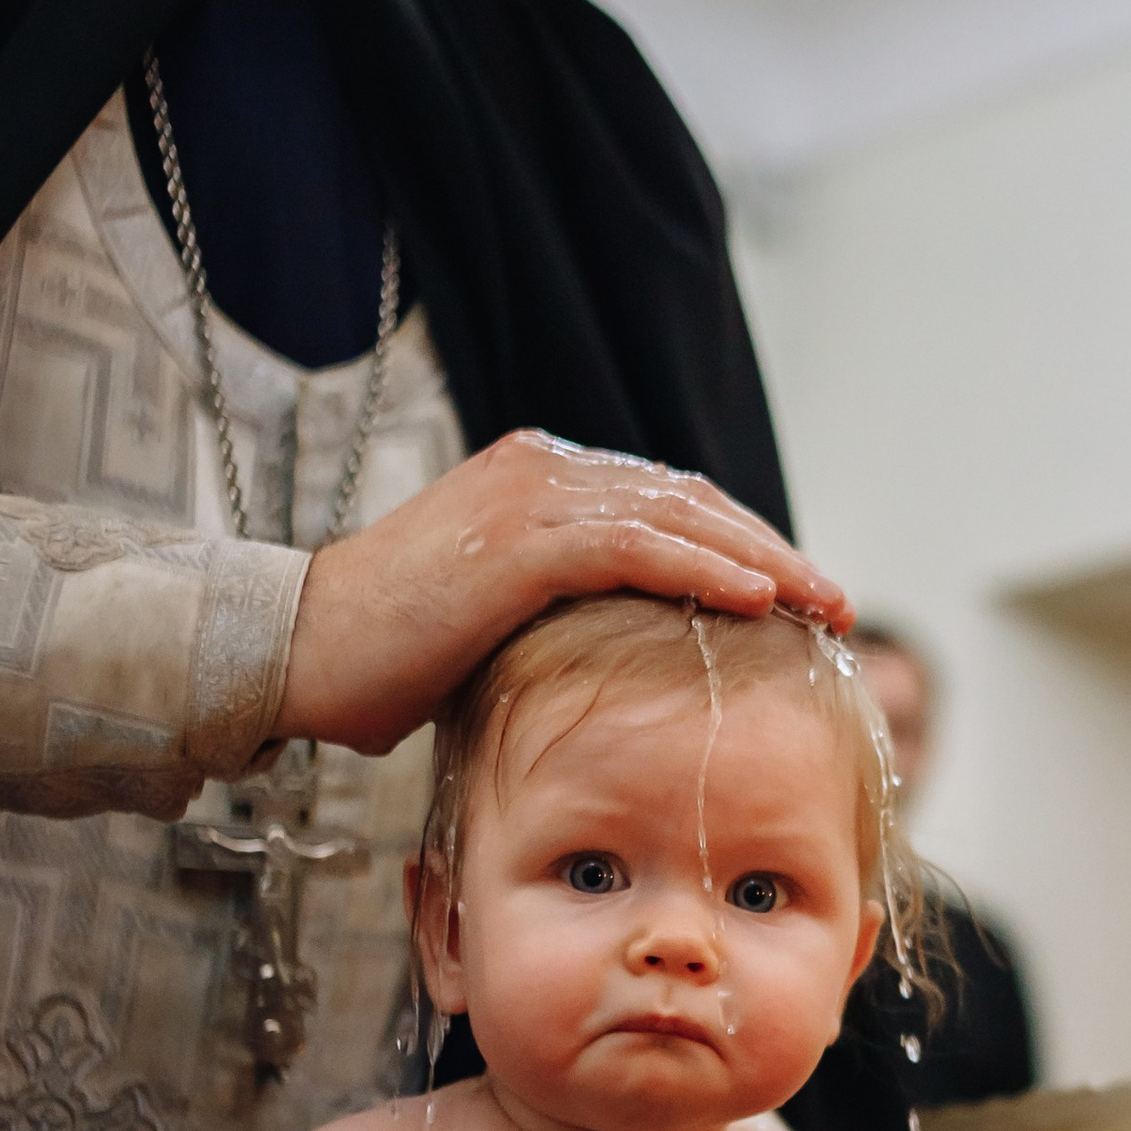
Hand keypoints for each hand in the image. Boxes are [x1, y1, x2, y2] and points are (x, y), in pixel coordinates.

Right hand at [281, 435, 849, 757]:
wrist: (294, 652)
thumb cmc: (382, 659)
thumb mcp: (494, 627)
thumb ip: (561, 615)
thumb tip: (624, 660)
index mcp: (539, 483)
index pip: (668, 504)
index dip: (741, 546)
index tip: (797, 596)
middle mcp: (543, 471)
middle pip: (690, 501)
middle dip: (771, 551)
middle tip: (837, 602)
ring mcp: (532, 497)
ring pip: (680, 518)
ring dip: (763, 562)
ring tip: (824, 604)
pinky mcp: (522, 539)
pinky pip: (640, 547)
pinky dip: (706, 570)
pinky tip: (760, 601)